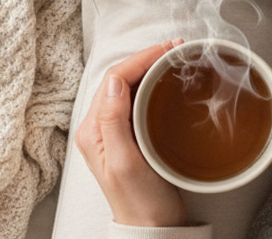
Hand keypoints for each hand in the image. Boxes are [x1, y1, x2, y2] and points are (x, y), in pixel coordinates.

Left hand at [76, 40, 186, 227]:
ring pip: (129, 87)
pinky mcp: (130, 136)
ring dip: (150, 69)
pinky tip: (168, 83)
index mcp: (93, 131)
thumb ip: (114, 122)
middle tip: (177, 49)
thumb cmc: (140, 202)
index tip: (169, 50)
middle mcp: (99, 127)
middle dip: (147, 58)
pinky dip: (153, 85)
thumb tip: (113, 83)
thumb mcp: (127, 162)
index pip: (114, 79)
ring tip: (175, 59)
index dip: (141, 59)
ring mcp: (114, 131)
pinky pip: (137, 100)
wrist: (151, 226)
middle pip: (120, 78)